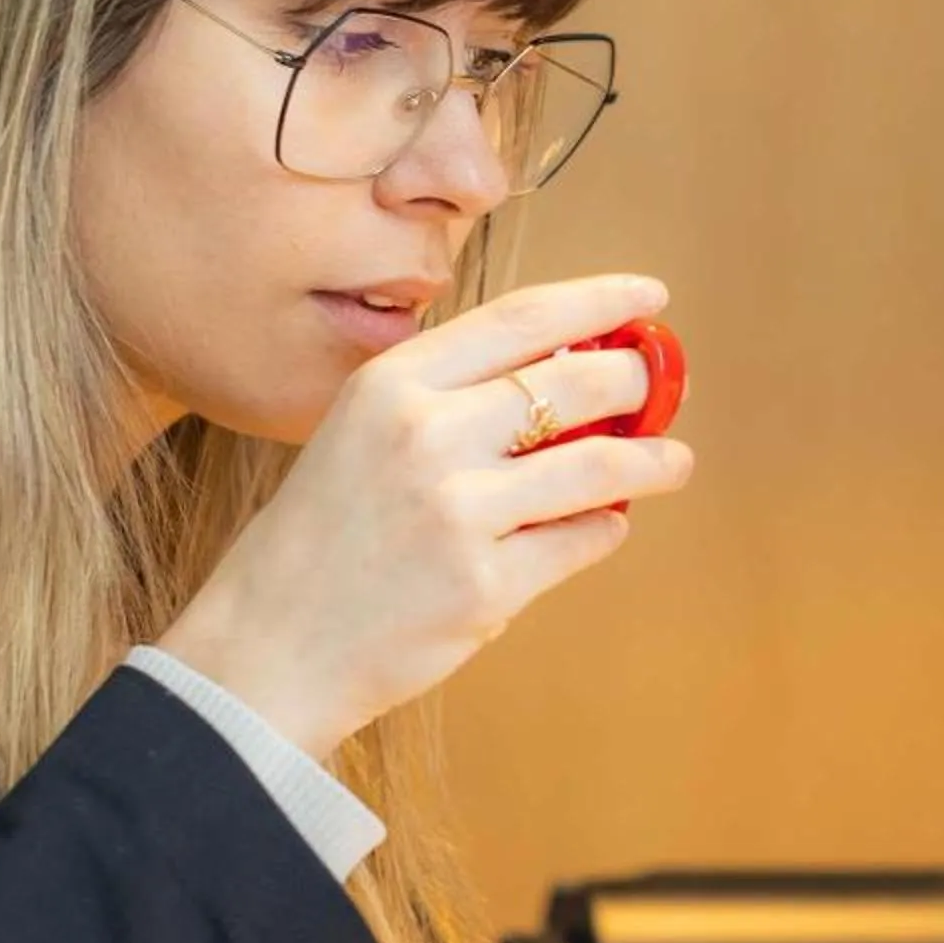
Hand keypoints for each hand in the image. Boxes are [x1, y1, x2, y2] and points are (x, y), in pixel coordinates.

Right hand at [157, 274, 696, 760]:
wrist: (269, 644)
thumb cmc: (326, 536)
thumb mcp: (363, 434)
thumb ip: (450, 397)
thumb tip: (568, 368)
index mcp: (393, 384)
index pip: (522, 318)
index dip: (599, 300)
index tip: (650, 298)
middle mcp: (425, 435)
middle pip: (576, 382)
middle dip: (636, 380)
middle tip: (659, 387)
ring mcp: (457, 512)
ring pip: (600, 465)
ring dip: (653, 461)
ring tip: (674, 462)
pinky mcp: (484, 585)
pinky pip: (582, 541)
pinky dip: (605, 529)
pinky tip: (604, 524)